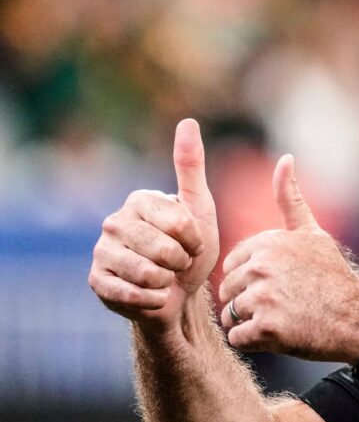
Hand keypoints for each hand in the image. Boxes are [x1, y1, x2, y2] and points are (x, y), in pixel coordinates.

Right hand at [89, 119, 220, 330]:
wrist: (179, 293)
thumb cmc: (192, 248)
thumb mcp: (200, 207)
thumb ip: (191, 166)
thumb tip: (187, 121)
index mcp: (139, 200)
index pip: (178, 223)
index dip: (195, 239)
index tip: (194, 241)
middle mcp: (114, 221)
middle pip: (162, 249)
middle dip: (181, 262)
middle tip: (179, 262)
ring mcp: (101, 251)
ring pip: (147, 273)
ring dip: (167, 281)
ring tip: (166, 276)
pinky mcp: (96, 281)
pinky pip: (132, 294)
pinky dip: (152, 299)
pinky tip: (153, 294)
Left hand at [219, 155, 358, 362]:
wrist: (358, 318)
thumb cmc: (332, 277)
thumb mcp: (312, 233)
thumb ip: (290, 198)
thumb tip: (285, 158)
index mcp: (268, 242)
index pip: (232, 265)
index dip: (251, 278)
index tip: (279, 284)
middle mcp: (263, 266)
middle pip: (229, 290)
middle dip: (249, 301)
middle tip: (284, 304)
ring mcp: (263, 297)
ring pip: (231, 315)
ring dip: (250, 323)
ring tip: (283, 319)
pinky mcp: (266, 328)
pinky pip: (238, 338)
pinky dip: (255, 342)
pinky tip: (281, 334)